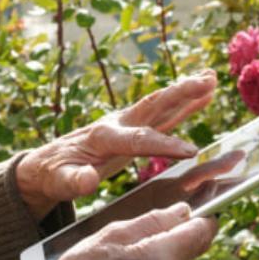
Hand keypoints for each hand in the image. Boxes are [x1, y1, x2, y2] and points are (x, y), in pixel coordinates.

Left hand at [14, 71, 217, 219]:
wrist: (46, 163)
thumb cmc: (53, 174)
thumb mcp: (58, 181)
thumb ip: (73, 181)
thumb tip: (87, 181)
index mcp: (101, 137)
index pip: (137, 139)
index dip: (163, 145)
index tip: (190, 152)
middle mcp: (117, 124)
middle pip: (152, 106)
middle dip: (180, 94)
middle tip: (207, 81)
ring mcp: (126, 123)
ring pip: (160, 105)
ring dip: (187, 93)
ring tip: (212, 78)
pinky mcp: (132, 128)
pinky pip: (163, 115)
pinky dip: (184, 104)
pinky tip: (204, 95)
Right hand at [33, 204, 217, 259]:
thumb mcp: (113, 235)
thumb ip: (152, 221)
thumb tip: (183, 211)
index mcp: (163, 258)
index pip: (203, 229)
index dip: (205, 211)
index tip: (201, 197)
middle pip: (192, 244)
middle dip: (182, 227)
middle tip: (157, 214)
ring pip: (178, 259)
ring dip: (165, 245)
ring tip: (131, 240)